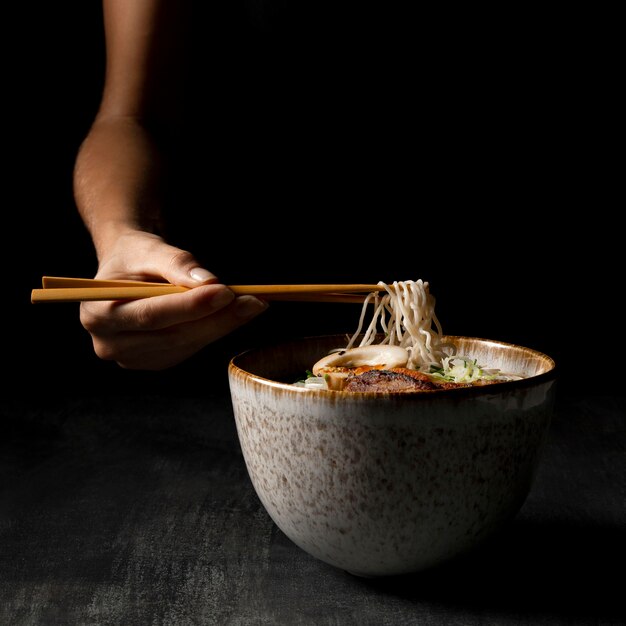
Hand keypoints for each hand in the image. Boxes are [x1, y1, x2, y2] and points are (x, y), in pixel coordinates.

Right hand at [79, 231, 266, 368]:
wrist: (128, 270)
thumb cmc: (135, 256)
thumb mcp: (150, 249)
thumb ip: (177, 264)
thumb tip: (209, 282)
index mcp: (97, 314)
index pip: (150, 314)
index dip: (190, 306)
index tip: (225, 292)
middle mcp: (109, 344)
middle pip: (173, 335)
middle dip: (217, 317)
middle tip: (253, 301)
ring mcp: (133, 358)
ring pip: (188, 344)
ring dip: (223, 325)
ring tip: (252, 304)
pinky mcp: (155, 361)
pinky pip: (191, 348)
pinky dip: (215, 330)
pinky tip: (235, 314)